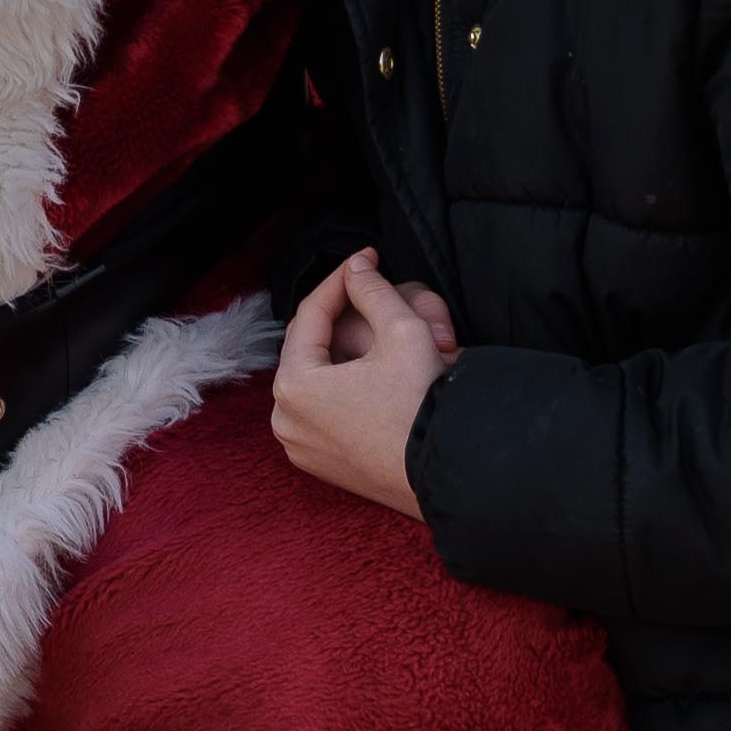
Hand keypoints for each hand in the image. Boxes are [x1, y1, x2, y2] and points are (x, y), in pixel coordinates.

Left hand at [269, 249, 453, 517]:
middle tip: (364, 288)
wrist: (445, 471)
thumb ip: (372, 291)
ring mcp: (298, 446)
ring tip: (366, 324)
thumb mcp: (402, 331)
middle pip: (306, 348)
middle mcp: (284, 418)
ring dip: (335, 350)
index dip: (340, 281)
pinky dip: (337, 387)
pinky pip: (320, 412)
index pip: (310, 315)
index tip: (365, 259)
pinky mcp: (317, 464)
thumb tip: (357, 266)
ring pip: (312, 380)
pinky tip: (365, 370)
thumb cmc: (422, 404)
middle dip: (336, 315)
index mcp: (293, 384)